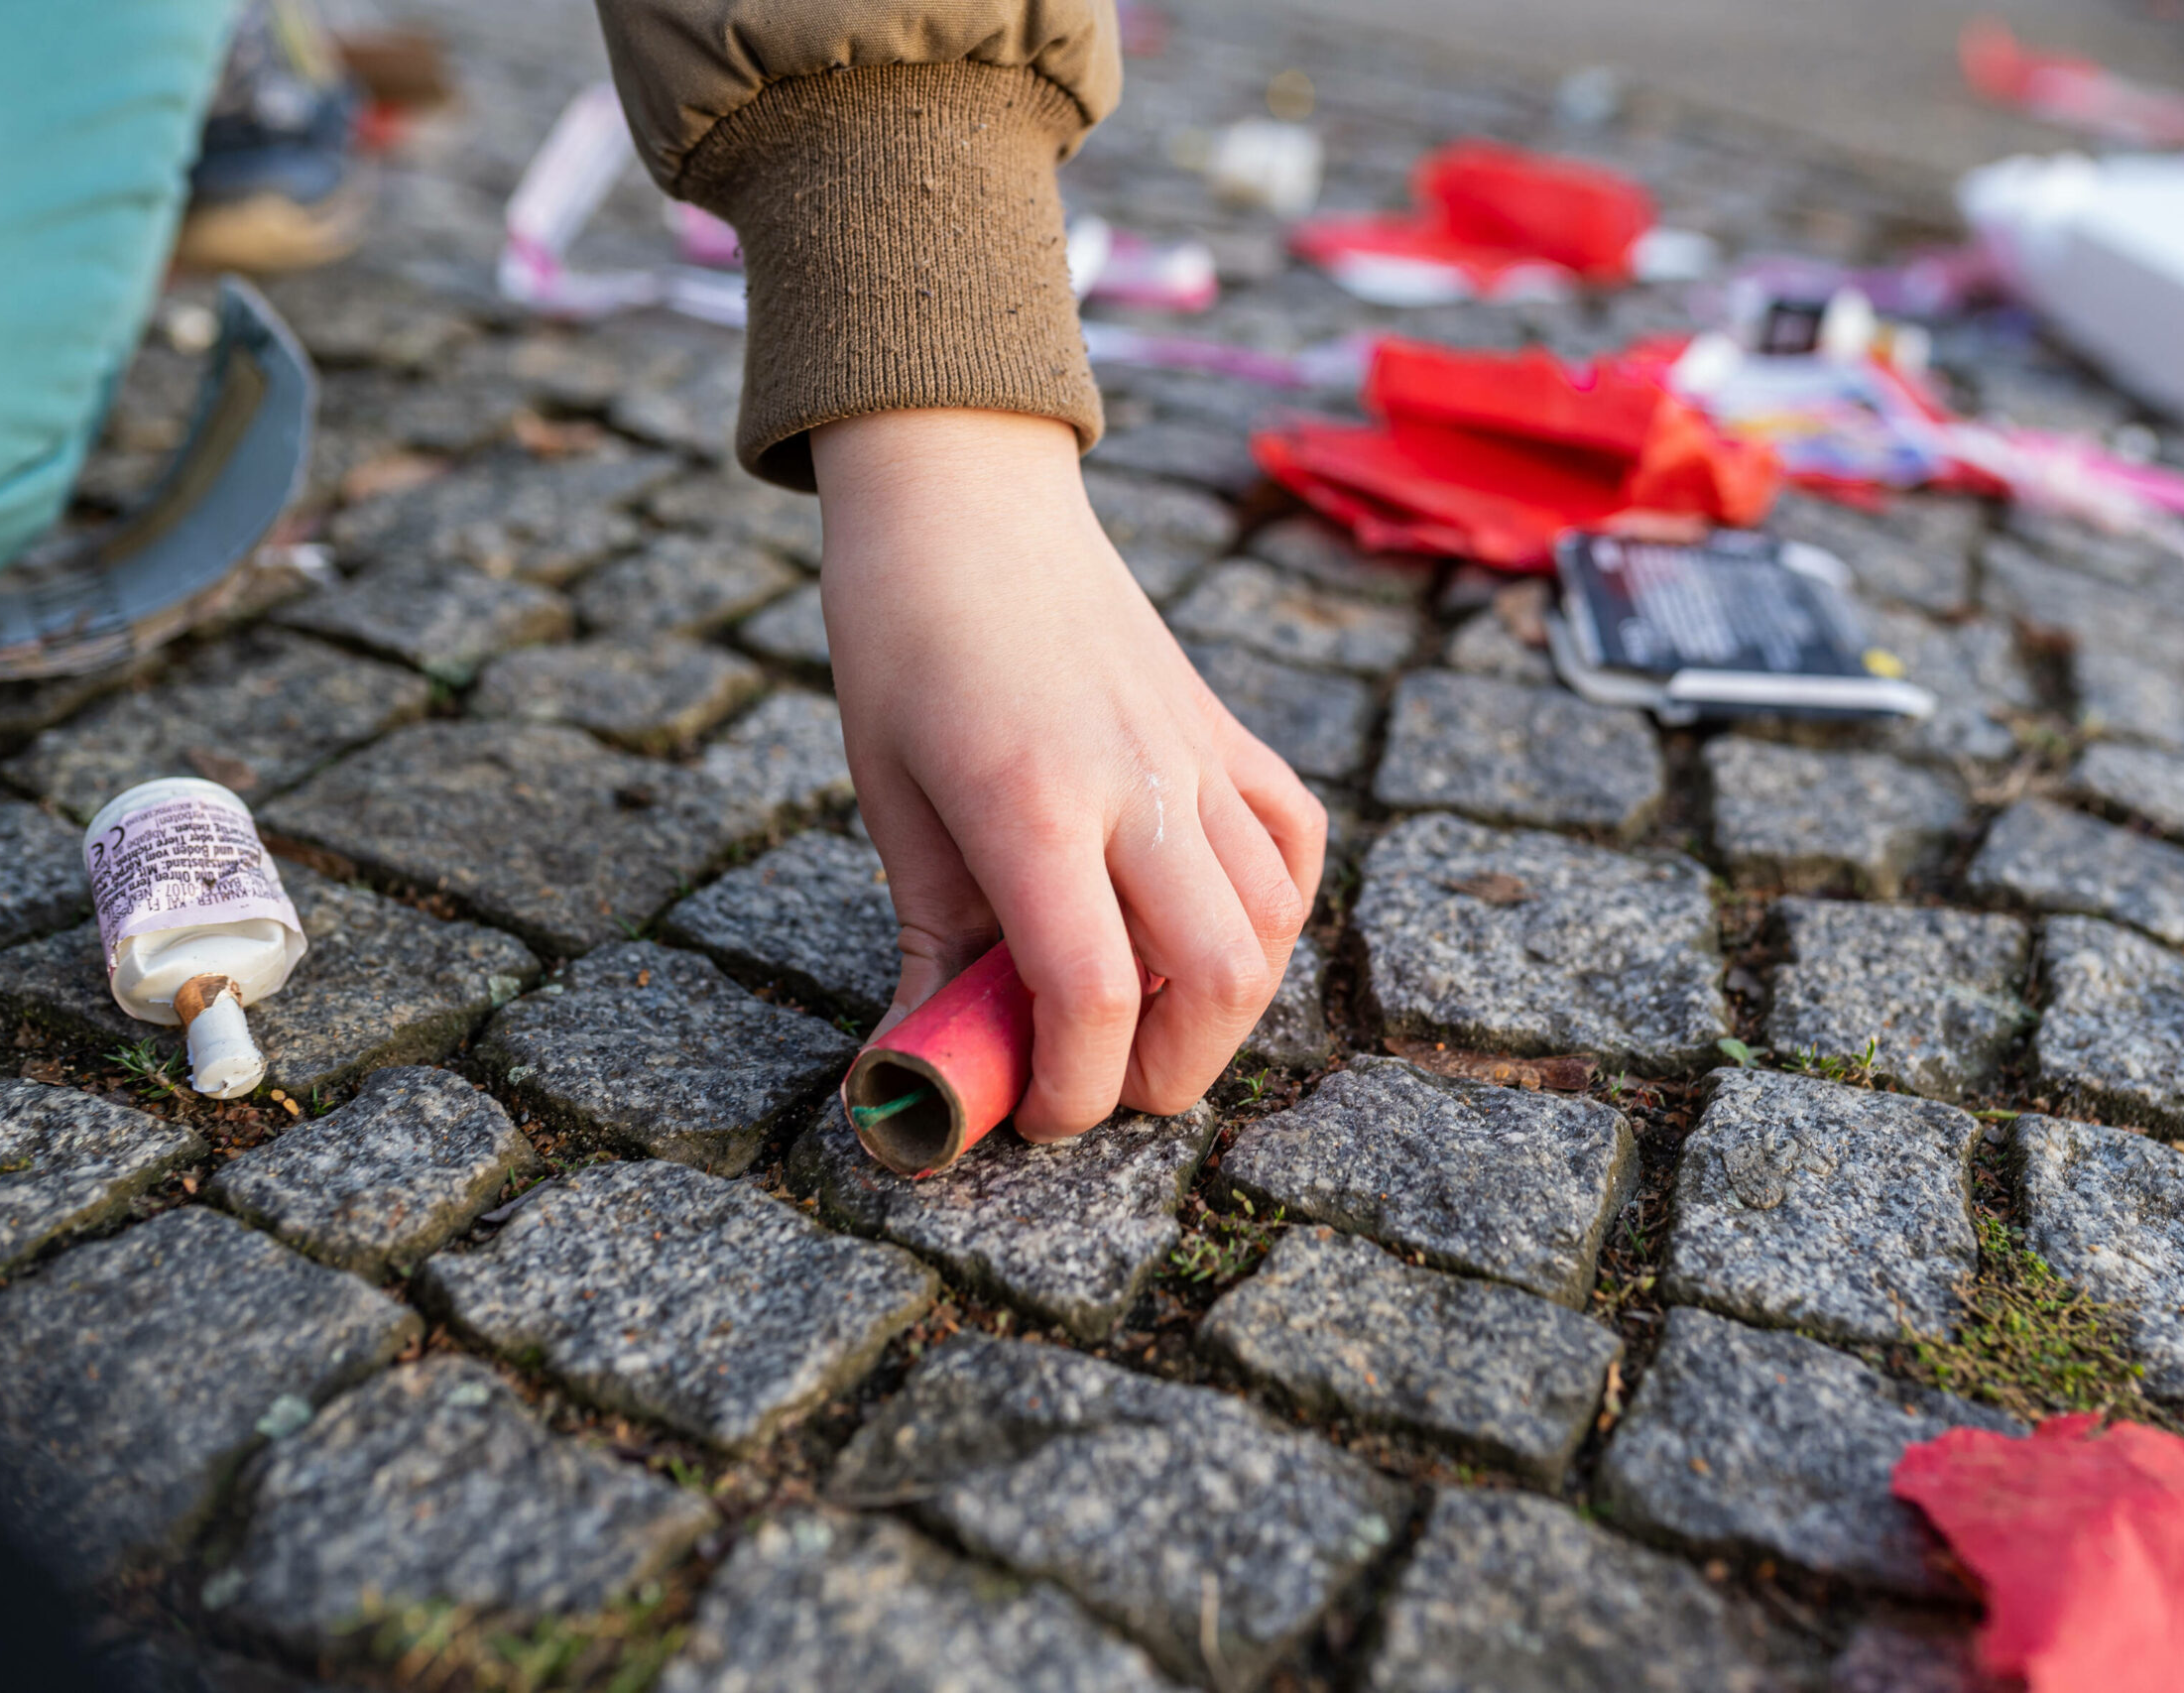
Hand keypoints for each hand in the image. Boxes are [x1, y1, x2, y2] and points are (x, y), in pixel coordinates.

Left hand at [813, 409, 1324, 1139]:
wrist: (967, 496)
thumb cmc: (902, 640)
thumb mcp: (890, 797)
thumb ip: (932, 942)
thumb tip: (923, 1069)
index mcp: (1030, 802)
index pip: (1093, 992)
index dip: (1075, 1088)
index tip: (1038, 1112)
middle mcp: (1136, 780)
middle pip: (1217, 976)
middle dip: (1169, 1074)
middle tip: (1106, 1087)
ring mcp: (1196, 750)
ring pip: (1273, 921)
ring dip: (1225, 1006)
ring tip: (1153, 1021)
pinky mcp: (1225, 728)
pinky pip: (1293, 840)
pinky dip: (1276, 911)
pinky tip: (1218, 932)